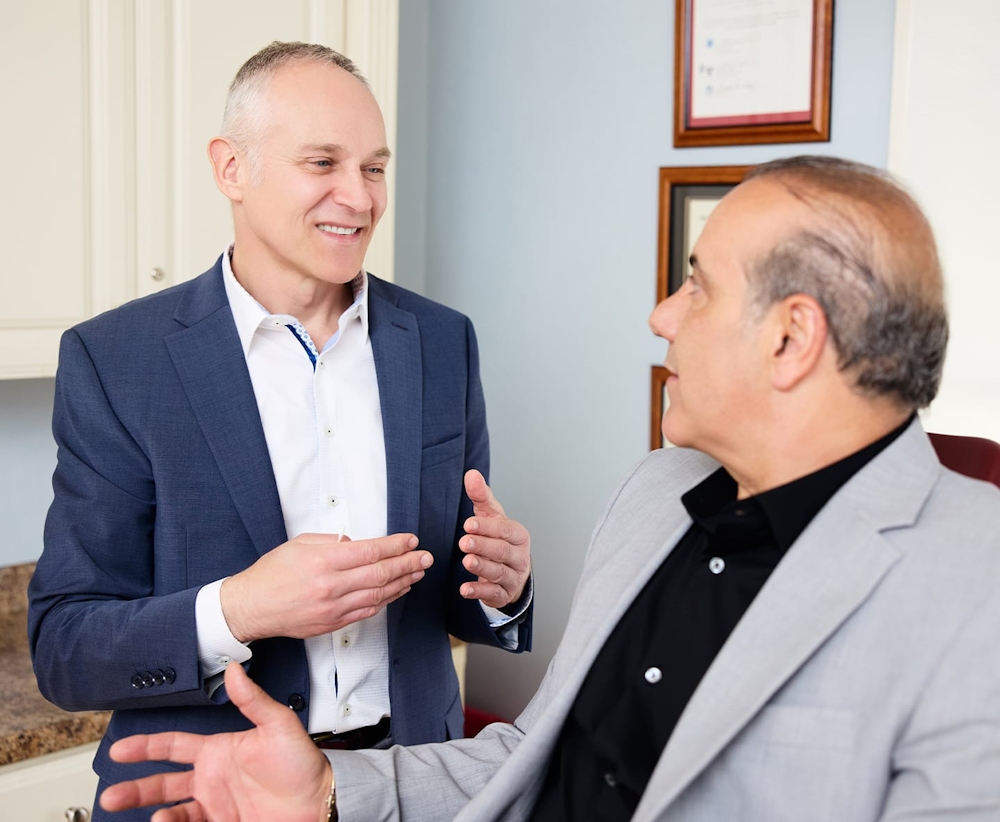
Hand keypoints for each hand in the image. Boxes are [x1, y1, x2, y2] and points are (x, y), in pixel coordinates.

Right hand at [100, 662, 330, 821]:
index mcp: (218, 751)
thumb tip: (234, 669)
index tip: (119, 749)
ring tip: (158, 818)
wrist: (321, 801)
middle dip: (134, 790)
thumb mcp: (278, 725)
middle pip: (161, 784)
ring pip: (173, 812)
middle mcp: (211, 779)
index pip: (173, 746)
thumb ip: (253, 700)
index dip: (145, 747)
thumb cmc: (302, 762)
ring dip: (158, 815)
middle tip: (110, 796)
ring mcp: (216, 806)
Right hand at [222, 532, 432, 641]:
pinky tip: (397, 591)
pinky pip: (367, 611)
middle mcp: (331, 586)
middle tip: (425, 557)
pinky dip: (386, 600)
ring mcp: (333, 608)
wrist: (250, 607)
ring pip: (378, 594)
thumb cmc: (271, 573)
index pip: (371, 551)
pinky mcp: (332, 624)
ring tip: (417, 573)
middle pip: (380, 574)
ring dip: (402, 583)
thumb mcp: (299, 544)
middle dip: (408, 564)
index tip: (411, 540)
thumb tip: (357, 543)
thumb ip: (331, 542)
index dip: (396, 546)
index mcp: (323, 561)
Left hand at [458, 470, 530, 608]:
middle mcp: (519, 556)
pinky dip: (479, 591)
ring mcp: (513, 577)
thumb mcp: (492, 517)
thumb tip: (471, 474)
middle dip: (484, 546)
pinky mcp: (503, 594)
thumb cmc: (500, 539)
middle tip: (464, 542)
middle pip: (503, 551)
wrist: (512, 572)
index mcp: (518, 535)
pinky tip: (465, 589)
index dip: (488, 527)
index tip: (469, 524)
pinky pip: (492, 593)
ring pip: (499, 572)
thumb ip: (481, 496)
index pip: (505, 529)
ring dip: (482, 567)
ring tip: (466, 561)